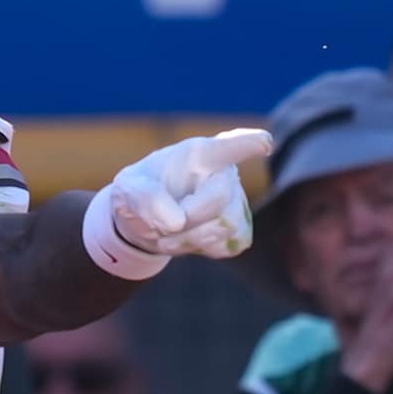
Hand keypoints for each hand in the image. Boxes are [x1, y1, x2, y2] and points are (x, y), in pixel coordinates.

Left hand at [101, 128, 268, 266]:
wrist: (145, 222)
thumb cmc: (140, 193)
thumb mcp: (128, 189)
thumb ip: (145, 197)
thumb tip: (176, 222)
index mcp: (199, 154)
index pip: (230, 145)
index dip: (248, 144)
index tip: (264, 144)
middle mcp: (224, 174)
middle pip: (220, 196)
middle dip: (188, 216)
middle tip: (164, 224)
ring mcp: (235, 201)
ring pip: (225, 226)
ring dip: (189, 238)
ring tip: (166, 235)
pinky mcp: (239, 229)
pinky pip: (231, 245)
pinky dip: (202, 249)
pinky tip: (186, 240)